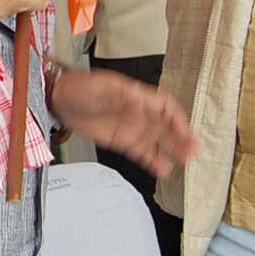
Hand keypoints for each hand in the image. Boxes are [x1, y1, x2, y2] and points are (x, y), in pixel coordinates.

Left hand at [48, 68, 197, 177]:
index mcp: (137, 96)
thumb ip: (122, 96)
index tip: (185, 130)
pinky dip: (153, 161)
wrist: (60, 98)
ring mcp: (131, 127)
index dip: (177, 118)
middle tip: (193, 149)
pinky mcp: (121, 140)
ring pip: (157, 141)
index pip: (165, 107)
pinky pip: (141, 152)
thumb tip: (141, 101)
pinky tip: (163, 169)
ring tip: (185, 161)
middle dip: (180, 137)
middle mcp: (138, 112)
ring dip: (172, 150)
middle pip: (166, 125)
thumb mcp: (102, 88)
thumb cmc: (80, 87)